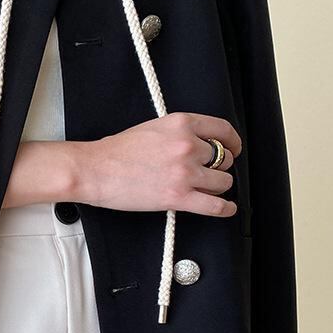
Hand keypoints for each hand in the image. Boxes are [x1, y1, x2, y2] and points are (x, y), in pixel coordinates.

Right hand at [83, 112, 240, 218]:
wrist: (98, 169)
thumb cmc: (118, 151)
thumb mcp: (155, 127)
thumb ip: (180, 133)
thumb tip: (199, 145)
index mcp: (182, 123)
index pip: (222, 130)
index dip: (233, 141)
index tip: (234, 148)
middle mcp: (187, 145)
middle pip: (223, 158)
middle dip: (221, 167)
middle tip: (213, 173)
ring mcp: (185, 172)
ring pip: (222, 181)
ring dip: (219, 187)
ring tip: (212, 189)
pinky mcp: (179, 197)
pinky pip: (214, 206)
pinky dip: (225, 209)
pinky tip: (227, 208)